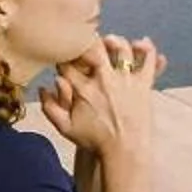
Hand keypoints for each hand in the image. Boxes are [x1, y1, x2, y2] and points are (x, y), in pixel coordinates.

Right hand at [37, 35, 162, 162]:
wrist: (125, 152)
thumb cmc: (95, 141)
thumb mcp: (65, 127)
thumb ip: (49, 107)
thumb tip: (44, 86)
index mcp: (82, 88)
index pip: (68, 61)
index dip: (64, 55)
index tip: (65, 57)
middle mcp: (104, 79)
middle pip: (93, 46)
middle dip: (87, 40)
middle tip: (87, 42)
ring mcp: (126, 80)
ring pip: (121, 48)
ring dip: (115, 41)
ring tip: (110, 42)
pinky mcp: (144, 85)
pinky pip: (147, 61)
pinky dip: (147, 49)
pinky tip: (141, 43)